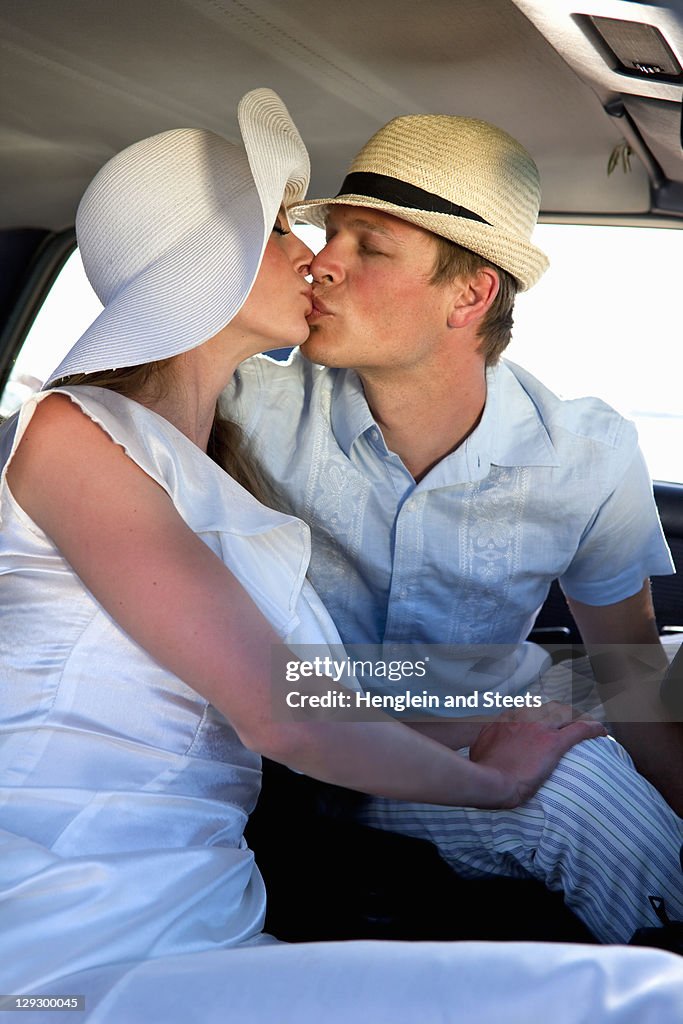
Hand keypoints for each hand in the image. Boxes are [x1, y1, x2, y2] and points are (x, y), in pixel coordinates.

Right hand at [469, 705, 606, 807]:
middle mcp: (524, 718)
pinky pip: (580, 729)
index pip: (528, 710)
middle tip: (568, 724)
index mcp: (506, 719)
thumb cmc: (482, 771)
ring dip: (576, 719)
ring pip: (566, 714)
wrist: (489, 780)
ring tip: (585, 727)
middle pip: (548, 708)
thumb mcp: (480, 750)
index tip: (545, 724)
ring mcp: (540, 728)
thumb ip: (488, 744)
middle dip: (560, 714)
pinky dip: (593, 728)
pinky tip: (602, 732)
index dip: (540, 716)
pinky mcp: (553, 742)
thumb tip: (487, 750)